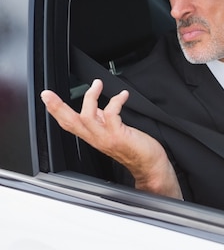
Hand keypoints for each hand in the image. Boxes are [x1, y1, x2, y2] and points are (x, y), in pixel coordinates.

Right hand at [40, 79, 181, 198]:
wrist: (150, 165)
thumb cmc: (136, 148)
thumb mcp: (114, 131)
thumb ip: (102, 120)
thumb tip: (95, 106)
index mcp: (94, 137)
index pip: (69, 124)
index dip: (56, 111)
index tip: (47, 97)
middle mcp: (96, 139)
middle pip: (70, 122)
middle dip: (57, 107)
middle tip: (48, 93)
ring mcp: (106, 138)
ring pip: (87, 116)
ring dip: (91, 97)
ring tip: (97, 84)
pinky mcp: (118, 136)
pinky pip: (111, 114)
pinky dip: (116, 101)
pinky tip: (123, 95)